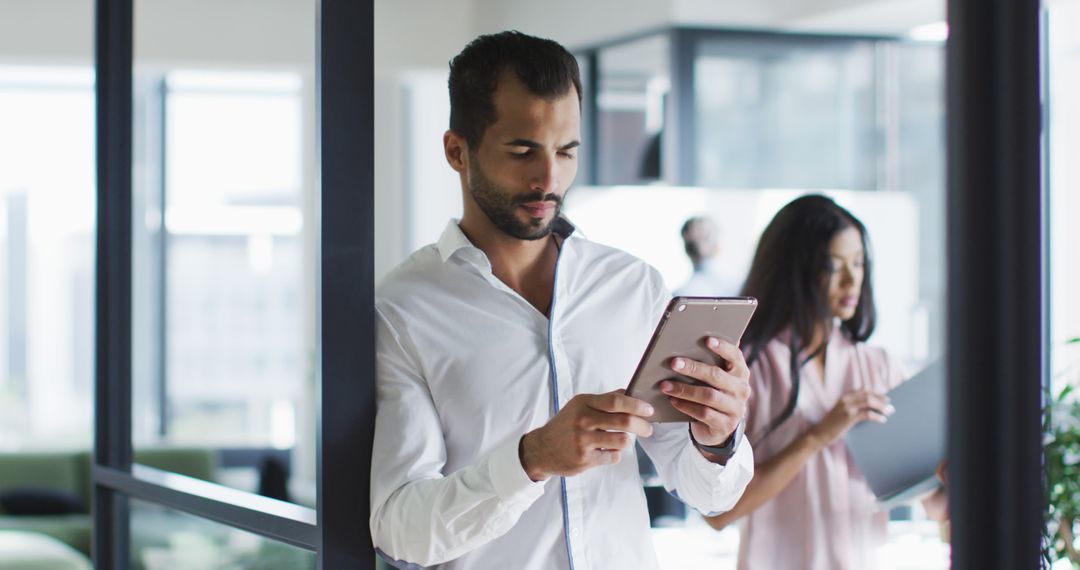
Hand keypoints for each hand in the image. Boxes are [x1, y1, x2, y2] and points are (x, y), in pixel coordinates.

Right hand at [519, 390, 654, 481]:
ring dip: (626, 441)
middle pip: (623, 421)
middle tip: (648, 429)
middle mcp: (583, 420)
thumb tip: (629, 392)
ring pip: (621, 441)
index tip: (649, 410)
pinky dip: (614, 455)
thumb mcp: (580, 406)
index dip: (636, 405)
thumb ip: (604, 400)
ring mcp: (583, 440)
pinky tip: (606, 452)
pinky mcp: (584, 459)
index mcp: (583, 403)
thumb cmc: (566, 425)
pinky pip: (612, 457)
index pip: (616, 401)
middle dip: (642, 425)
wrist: (541, 449)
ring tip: (621, 440)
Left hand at [659, 337, 750, 446]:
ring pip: (708, 396)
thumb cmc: (714, 393)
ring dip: (684, 390)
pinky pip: (704, 414)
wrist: (719, 427)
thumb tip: (700, 334)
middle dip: (693, 368)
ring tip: (665, 385)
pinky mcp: (725, 425)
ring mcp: (735, 409)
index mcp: (741, 373)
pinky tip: (673, 400)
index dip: (723, 348)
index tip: (707, 340)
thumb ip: (712, 360)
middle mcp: (742, 389)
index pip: (736, 356)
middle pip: (716, 376)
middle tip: (673, 363)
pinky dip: (686, 406)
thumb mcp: (716, 378)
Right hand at [806, 389, 892, 448]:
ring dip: (881, 407)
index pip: (863, 391)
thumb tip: (867, 409)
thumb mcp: (839, 412)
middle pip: (868, 395)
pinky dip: (877, 417)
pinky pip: (867, 415)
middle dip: (881, 399)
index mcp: (843, 397)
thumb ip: (850, 407)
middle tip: (890, 403)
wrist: (819, 434)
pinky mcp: (849, 417)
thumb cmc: (830, 426)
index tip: (884, 396)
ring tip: (889, 411)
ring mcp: (847, 408)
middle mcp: (846, 400)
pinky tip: (883, 420)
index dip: (875, 392)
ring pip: (869, 403)